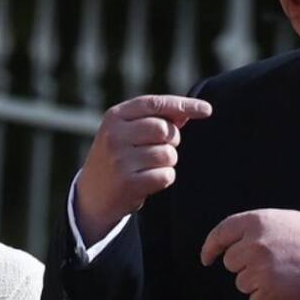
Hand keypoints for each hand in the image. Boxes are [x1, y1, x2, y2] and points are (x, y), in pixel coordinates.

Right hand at [74, 94, 212, 244]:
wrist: (92, 196)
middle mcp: (115, 135)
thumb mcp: (126, 132)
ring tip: (150, 166)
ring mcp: (120, 160)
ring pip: (168, 154)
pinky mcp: (128, 183)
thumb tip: (187, 113)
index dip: (184, 105)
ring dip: (168, 161)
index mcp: (115, 116)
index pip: (156, 103)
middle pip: (165, 129)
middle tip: (162, 147)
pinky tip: (149, 180)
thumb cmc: (118, 157)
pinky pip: (166, 175)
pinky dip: (165, 178)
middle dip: (173, 139)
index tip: (207, 110)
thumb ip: (154, 119)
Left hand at [201, 209, 299, 299]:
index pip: (221, 233)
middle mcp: (254, 244)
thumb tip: (228, 245)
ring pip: (242, 283)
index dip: (210, 247)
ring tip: (284, 273)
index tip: (207, 258)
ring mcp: (260, 270)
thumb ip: (254, 229)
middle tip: (273, 262)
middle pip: (231, 263)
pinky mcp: (268, 292)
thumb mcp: (281, 219)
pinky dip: (268, 298)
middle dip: (246, 265)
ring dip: (258, 283)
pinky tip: (287, 286)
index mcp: (256, 222)